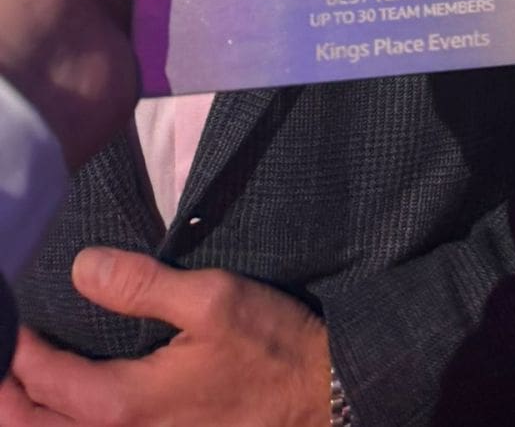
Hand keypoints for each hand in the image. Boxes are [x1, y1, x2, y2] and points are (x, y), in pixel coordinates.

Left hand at [2, 251, 330, 424]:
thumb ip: (143, 284)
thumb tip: (81, 268)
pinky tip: (63, 411)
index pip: (41, 381)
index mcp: (124, 404)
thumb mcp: (212, 299)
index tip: (10, 316)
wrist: (318, 398)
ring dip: (28, 417)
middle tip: (4, 355)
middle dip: (7, 396)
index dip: (15, 349)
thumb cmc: (269, 347)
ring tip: (16, 386)